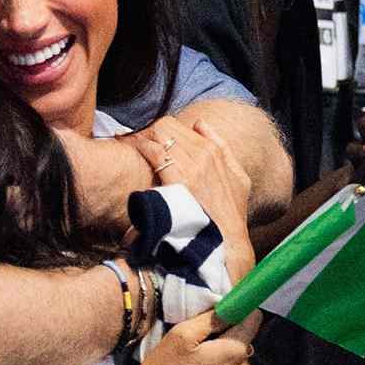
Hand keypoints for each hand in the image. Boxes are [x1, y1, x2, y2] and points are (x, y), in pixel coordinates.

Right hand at [123, 310, 259, 364]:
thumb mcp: (181, 335)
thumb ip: (210, 319)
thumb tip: (231, 307)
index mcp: (235, 351)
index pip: (253, 320)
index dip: (238, 313)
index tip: (222, 315)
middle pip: (242, 344)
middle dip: (224, 341)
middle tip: (198, 347)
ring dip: (221, 363)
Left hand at [131, 116, 253, 276]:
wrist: (227, 241)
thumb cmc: (231, 213)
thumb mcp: (238, 177)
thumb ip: (222, 147)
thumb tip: (200, 123)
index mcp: (214, 151)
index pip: (178, 125)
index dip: (159, 129)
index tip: (146, 135)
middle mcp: (203, 154)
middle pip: (166, 126)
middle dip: (147, 130)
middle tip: (132, 138)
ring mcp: (191, 166)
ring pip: (159, 134)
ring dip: (140, 136)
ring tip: (126, 141)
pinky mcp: (179, 181)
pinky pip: (155, 152)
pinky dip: (140, 146)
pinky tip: (129, 148)